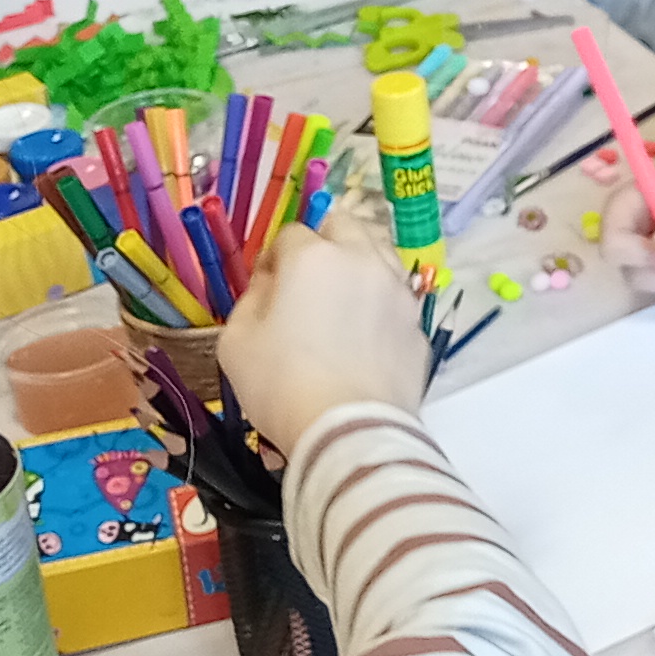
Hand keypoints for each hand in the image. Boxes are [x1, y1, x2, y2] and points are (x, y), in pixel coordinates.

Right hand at [218, 211, 431, 433]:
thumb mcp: (237, 341)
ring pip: (381, 253)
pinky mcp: (417, 326)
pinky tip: (366, 336)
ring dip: (360, 263)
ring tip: (343, 298)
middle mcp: (363, 261)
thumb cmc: (282, 385)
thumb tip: (271, 285)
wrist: (349, 430)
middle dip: (324, 241)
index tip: (267, 287)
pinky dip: (381, 305)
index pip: (290, 234)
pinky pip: (397, 299)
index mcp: (314, 258)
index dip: (274, 258)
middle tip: (308, 279)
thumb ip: (252, 299)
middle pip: (345, 226)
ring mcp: (398, 292)